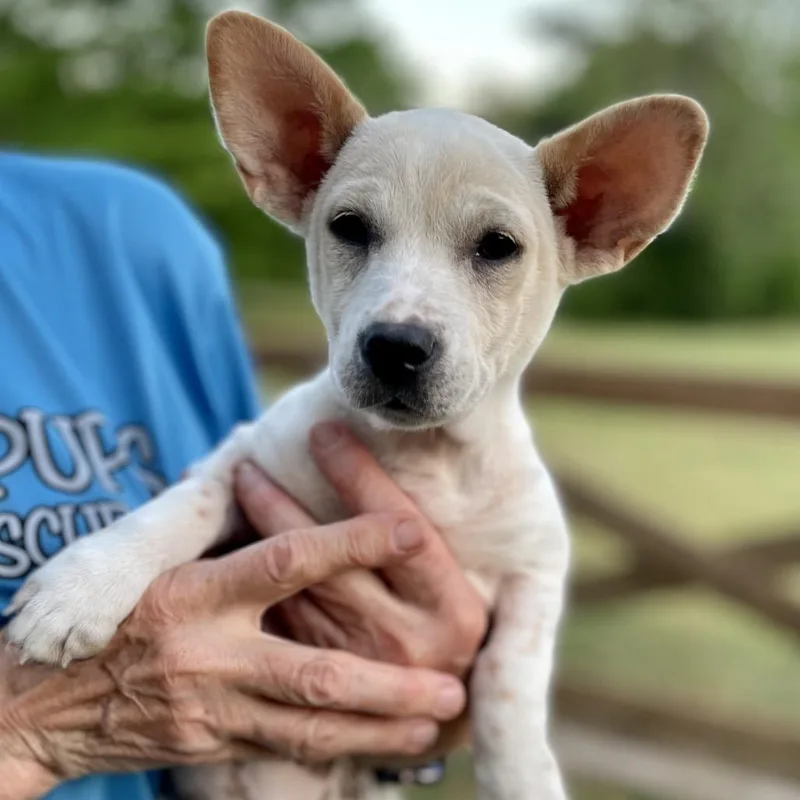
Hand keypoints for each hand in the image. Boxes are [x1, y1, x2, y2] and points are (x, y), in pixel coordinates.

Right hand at [0, 514, 465, 797]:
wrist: (46, 697)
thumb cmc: (116, 610)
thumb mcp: (167, 563)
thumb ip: (233, 542)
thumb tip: (290, 492)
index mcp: (195, 591)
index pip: (286, 559)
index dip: (350, 540)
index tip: (410, 527)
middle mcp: (207, 653)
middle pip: (313, 670)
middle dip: (388, 685)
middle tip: (450, 686)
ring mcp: (210, 707)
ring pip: (309, 725)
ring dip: (378, 729)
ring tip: (435, 726)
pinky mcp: (209, 744)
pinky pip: (284, 747)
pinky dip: (338, 746)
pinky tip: (381, 747)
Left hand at [234, 421, 488, 752]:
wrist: (440, 724)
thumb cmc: (451, 635)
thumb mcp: (460, 592)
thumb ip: (428, 548)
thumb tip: (375, 472)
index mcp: (456, 611)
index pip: (401, 528)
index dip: (360, 477)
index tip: (324, 433)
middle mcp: (410, 642)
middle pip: (334, 560)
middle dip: (285, 506)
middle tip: (250, 463)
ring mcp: (362, 671)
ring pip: (297, 592)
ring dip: (260, 538)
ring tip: (233, 493)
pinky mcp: (326, 695)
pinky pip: (281, 628)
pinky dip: (255, 586)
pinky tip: (227, 549)